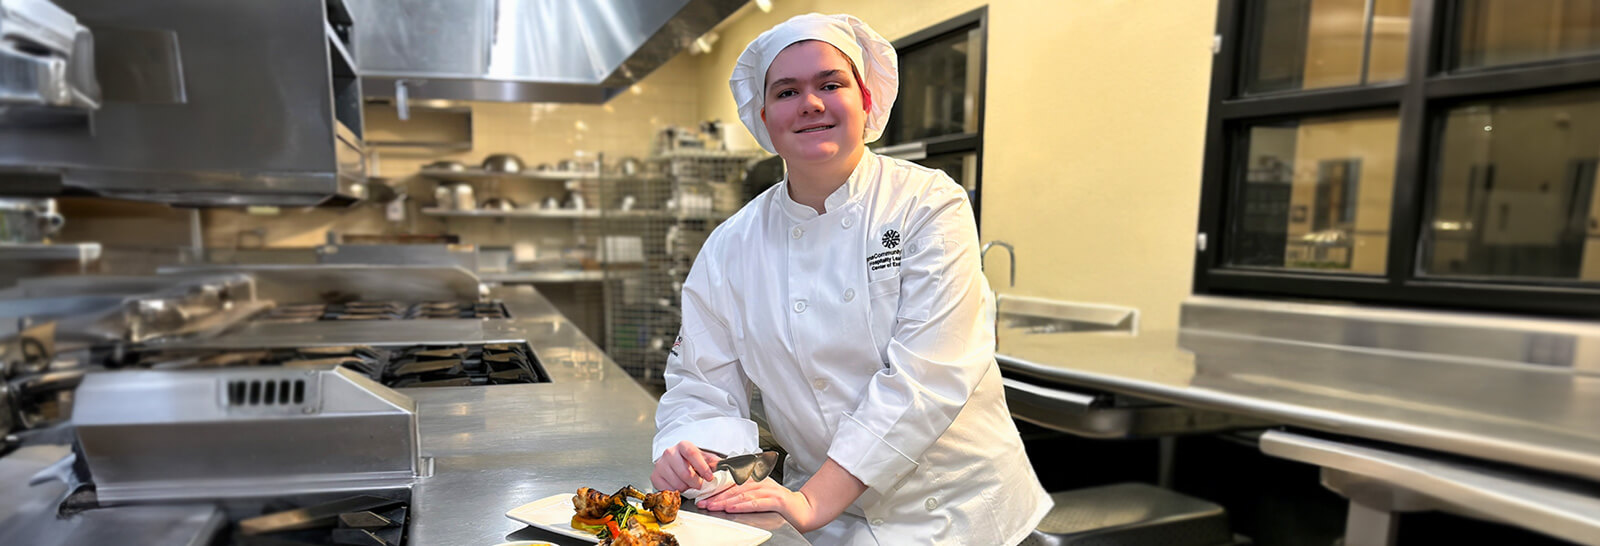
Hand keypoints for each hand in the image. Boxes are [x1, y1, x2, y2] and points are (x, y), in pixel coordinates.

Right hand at [651, 440, 720, 491]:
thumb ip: (714, 462)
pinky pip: (668, 489)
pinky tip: (679, 485)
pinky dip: (676, 491)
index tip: (709, 477)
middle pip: (685, 473)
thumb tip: (725, 465)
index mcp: (683, 445)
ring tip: (688, 483)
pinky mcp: (655, 476)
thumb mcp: (704, 458)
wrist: (674, 462)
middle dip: (696, 482)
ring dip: (686, 488)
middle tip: (700, 484)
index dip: (702, 467)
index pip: (692, 454)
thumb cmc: (690, 461)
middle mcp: (670, 452)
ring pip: (677, 483)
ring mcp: (660, 464)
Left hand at [696, 477, 826, 532]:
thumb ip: (745, 495)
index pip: (733, 481)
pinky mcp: (776, 500)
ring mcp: (769, 490)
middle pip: (734, 487)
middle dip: (716, 495)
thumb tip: (723, 499)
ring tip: (712, 506)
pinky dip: (742, 506)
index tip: (702, 492)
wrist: (806, 510)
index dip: (716, 486)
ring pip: (742, 494)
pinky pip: (755, 503)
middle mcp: (762, 482)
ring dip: (725, 500)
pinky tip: (732, 508)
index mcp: (757, 480)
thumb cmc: (782, 506)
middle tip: (702, 502)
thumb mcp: (761, 497)